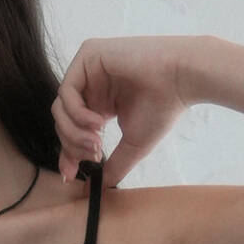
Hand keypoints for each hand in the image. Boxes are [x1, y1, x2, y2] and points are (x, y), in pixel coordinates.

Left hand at [53, 33, 188, 185]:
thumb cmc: (164, 108)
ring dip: (75, 132)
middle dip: (73, 145)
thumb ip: (113, 165)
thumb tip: (96, 189)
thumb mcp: (134, 144)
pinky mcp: (88, 54)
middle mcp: (92, 85)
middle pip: (63, 120)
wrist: (182, 79)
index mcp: (101, 103)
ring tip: (97, 142)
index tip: (72, 176)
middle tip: (94, 156)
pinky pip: (67, 91)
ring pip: (60, 107)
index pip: (72, 129)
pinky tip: (97, 124)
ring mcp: (88, 68)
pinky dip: (77, 114)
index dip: (69, 153)